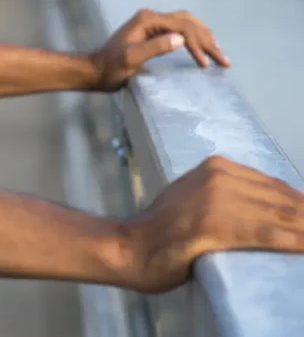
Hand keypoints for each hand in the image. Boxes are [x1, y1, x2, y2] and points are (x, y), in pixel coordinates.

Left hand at [88, 9, 230, 91]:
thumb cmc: (110, 67)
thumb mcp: (131, 59)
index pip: (182, 27)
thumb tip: (181, 39)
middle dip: (208, 40)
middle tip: (224, 60)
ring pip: (187, 24)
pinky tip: (202, 48)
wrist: (95, 71)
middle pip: (189, 22)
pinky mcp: (152, 32)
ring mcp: (152, 23)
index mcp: (148, 19)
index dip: (197, 44)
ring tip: (219, 54)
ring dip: (204, 38)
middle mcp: (151, 17)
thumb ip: (155, 48)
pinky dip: (194, 38)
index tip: (206, 64)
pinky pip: (180, 30)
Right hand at [120, 156, 303, 293]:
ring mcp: (217, 201)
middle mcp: (220, 177)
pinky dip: (294, 242)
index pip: (274, 186)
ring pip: (281, 217)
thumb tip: (269, 206)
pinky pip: (269, 235)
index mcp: (217, 167)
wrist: (128, 247)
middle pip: (282, 200)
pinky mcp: (216, 226)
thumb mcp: (195, 198)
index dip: (300, 205)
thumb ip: (228, 195)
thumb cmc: (162, 230)